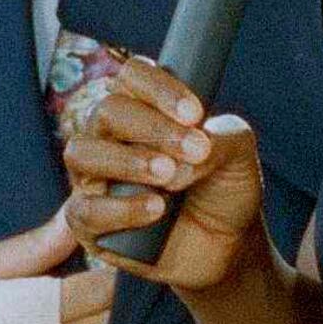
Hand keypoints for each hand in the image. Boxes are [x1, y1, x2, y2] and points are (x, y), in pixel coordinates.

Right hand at [61, 54, 269, 292]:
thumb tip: (179, 161)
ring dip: (127, 161)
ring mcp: (95, 178)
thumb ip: (220, 138)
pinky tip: (156, 210)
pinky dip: (121, 208)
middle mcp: (110, 137)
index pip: (133, 76)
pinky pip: (85, 210)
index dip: (160, 89)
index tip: (196, 114)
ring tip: (169, 177)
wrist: (228, 247)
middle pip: (107, 111)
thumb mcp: (239, 154)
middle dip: (152, 128)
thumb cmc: (224, 189)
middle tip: (194, 150)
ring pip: (82, 154)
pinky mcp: (88, 223)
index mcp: (143, 108)